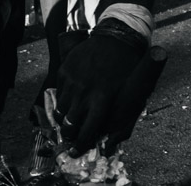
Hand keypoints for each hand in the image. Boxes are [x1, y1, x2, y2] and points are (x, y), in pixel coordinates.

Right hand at [56, 35, 142, 153]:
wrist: (116, 38)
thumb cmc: (127, 68)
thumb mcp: (132, 93)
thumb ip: (122, 118)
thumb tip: (111, 142)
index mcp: (103, 98)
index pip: (87, 131)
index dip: (81, 145)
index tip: (76, 151)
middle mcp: (85, 91)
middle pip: (69, 124)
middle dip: (68, 135)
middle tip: (70, 137)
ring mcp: (72, 80)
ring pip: (60, 111)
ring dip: (64, 119)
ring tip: (70, 120)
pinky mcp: (64, 70)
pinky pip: (58, 94)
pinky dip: (62, 100)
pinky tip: (71, 100)